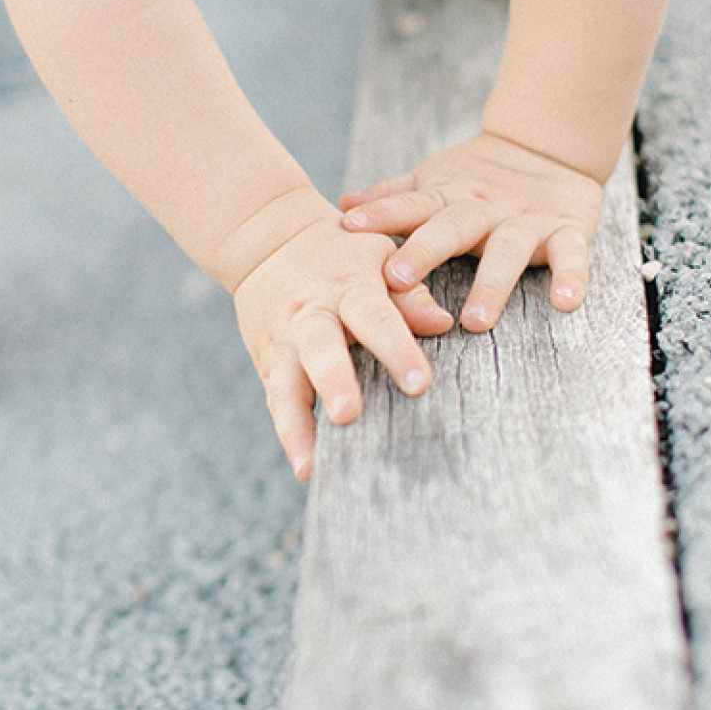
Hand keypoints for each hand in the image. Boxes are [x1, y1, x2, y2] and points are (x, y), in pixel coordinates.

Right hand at [231, 206, 453, 480]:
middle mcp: (310, 314)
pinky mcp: (267, 363)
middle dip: (333, 382)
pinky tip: (305, 468)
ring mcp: (284, 342)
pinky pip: (277, 402)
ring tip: (310, 465)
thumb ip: (409, 292)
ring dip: (297, 425)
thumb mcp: (377, 256)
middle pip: (319, 349)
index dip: (395, 348)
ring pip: (286, 385)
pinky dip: (290, 434)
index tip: (419, 383)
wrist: (268, 241)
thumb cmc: (342, 254)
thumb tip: (443, 323)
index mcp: (347, 285)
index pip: (374, 317)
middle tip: (349, 415)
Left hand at [339, 131, 603, 331]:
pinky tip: (566, 304)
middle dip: (424, 252)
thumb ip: (393, 196)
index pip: (410, 205)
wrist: (548, 145)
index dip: (381, 214)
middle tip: (397, 279)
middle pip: (451, 229)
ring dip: (491, 286)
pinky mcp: (566, 229)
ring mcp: (525, 220)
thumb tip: (343, 204)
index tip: (348, 226)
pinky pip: (571, 256)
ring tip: (474, 322)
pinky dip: (572, 277)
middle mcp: (483, 208)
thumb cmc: (477, 176)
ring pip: (507, 252)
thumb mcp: (434, 181)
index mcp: (447, 197)